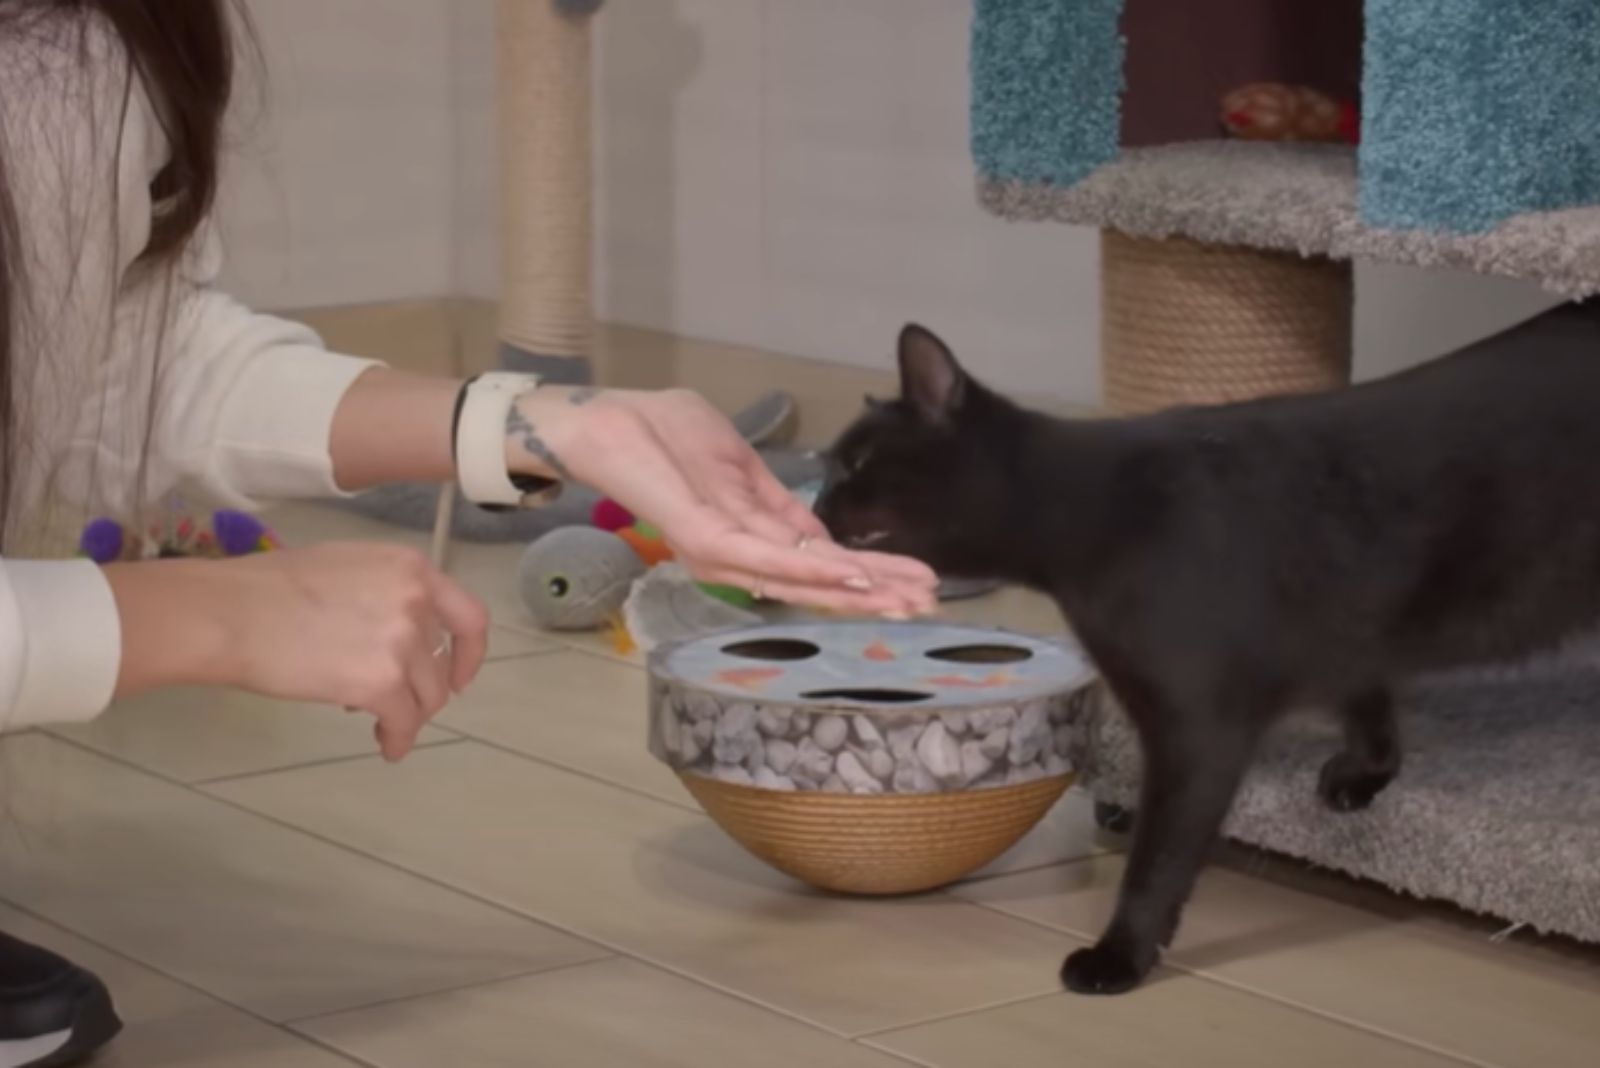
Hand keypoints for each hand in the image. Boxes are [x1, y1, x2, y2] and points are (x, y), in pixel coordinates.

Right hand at [108, 543, 489, 760]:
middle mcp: (416, 601)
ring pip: (426, 696)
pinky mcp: (381, 682)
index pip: (468, 615)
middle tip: (394, 701)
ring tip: (382, 725)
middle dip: (421, 687)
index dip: (470, 653)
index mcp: (410, 568)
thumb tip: (393, 640)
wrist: (229, 613)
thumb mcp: (345, 569)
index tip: (458, 676)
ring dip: (407, 715)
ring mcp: (402, 641)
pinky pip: (404, 722)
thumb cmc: (268, 588)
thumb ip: (383, 596)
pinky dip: (399, 740)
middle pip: (438, 663)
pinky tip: (387, 747)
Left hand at [507, 387, 937, 616]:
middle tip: (930, 601)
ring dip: (854, 587)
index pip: (814, 558)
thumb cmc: (652, 434)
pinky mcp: (702, 533)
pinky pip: (764, 556)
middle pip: (814, 578)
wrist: (592, 424)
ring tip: (907, 596)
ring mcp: (719, 544)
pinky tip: (851, 576)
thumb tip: (814, 535)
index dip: (866, 573)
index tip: (920, 580)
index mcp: (744, 527)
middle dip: (874, 590)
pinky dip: (810, 567)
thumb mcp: (727, 459)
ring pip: (798, 576)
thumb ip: (767, 499)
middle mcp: (734, 548)